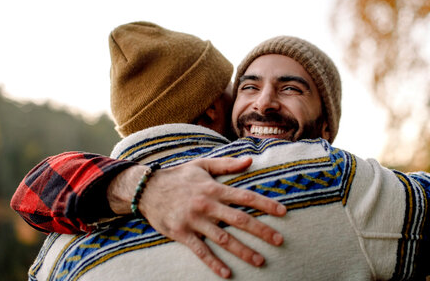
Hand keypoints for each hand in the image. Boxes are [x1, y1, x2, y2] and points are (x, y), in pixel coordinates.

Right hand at [108, 157, 286, 278]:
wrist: (146, 189)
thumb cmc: (178, 176)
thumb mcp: (202, 165)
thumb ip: (227, 164)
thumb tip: (250, 161)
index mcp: (214, 188)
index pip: (245, 196)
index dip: (265, 204)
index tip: (283, 212)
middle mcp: (207, 204)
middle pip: (239, 219)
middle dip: (261, 230)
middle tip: (279, 240)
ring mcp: (194, 221)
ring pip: (223, 239)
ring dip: (243, 251)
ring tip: (260, 260)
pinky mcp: (182, 234)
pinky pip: (201, 251)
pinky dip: (214, 263)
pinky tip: (228, 273)